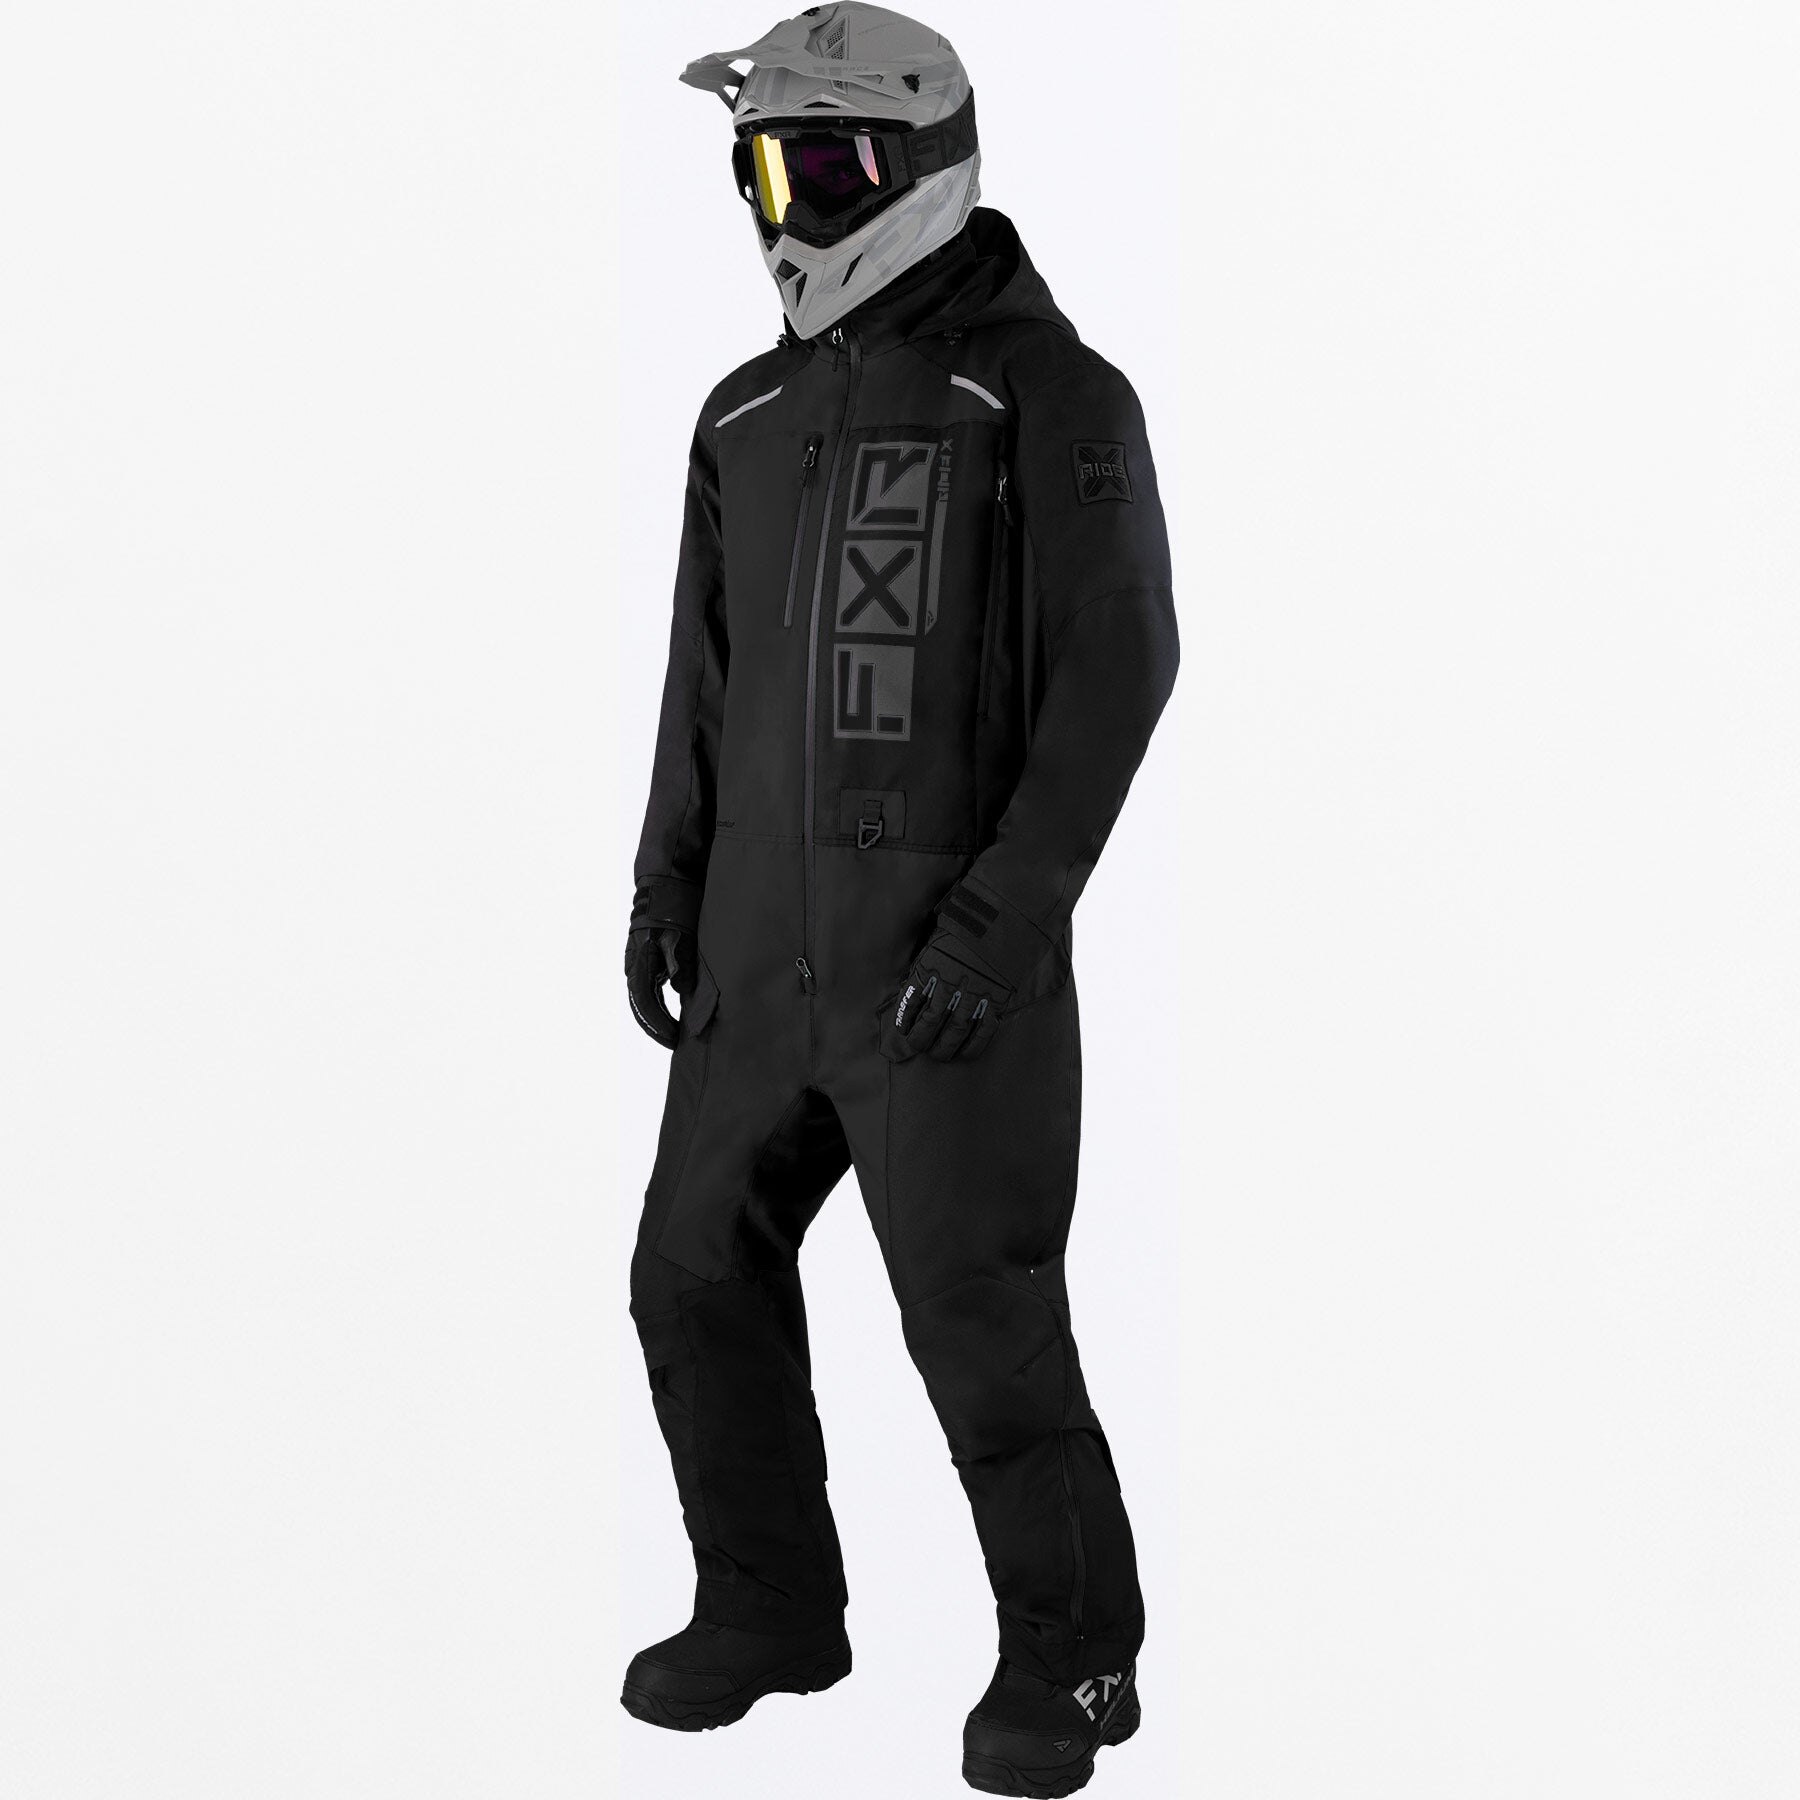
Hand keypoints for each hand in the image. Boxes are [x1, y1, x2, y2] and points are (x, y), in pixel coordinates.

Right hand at [624, 925, 697, 1049]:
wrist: (666, 891)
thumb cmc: (673, 913)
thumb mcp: (682, 940)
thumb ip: (683, 967)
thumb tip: (682, 990)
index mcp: (641, 963)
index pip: (645, 1003)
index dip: (658, 1024)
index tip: (673, 1038)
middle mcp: (635, 967)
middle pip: (641, 1006)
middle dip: (656, 1027)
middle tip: (674, 1043)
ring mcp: (638, 965)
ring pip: (643, 1000)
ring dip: (656, 1019)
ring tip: (673, 1035)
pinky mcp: (645, 963)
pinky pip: (648, 991)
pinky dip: (657, 1007)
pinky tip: (670, 1016)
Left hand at [880, 934, 1009, 1063]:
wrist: (1002, 922)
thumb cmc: (964, 933)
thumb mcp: (935, 944)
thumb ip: (925, 969)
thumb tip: (913, 993)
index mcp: (932, 967)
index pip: (912, 1001)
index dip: (905, 1020)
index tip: (903, 1030)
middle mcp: (951, 983)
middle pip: (931, 1022)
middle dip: (921, 1039)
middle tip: (918, 1047)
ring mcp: (975, 993)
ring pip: (955, 1030)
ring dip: (944, 1047)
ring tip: (938, 1054)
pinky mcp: (996, 999)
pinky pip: (983, 1030)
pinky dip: (973, 1046)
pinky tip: (964, 1053)